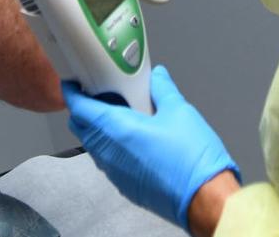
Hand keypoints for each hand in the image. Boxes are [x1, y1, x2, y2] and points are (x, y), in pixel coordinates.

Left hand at [62, 66, 238, 228]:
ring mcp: (115, 172)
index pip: (79, 108)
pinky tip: (131, 139)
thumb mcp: (179, 112)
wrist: (205, 200)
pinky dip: (109, 147)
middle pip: (81, 127)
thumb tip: (157, 77)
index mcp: (117, 129)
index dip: (72, 92)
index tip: (74, 83)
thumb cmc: (193, 162)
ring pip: (93, 145)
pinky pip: (106, 161)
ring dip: (96, 129)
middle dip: (83, 109)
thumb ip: (163, 90)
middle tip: (97, 94)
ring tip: (117, 115)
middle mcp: (110, 153)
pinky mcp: (124, 186)